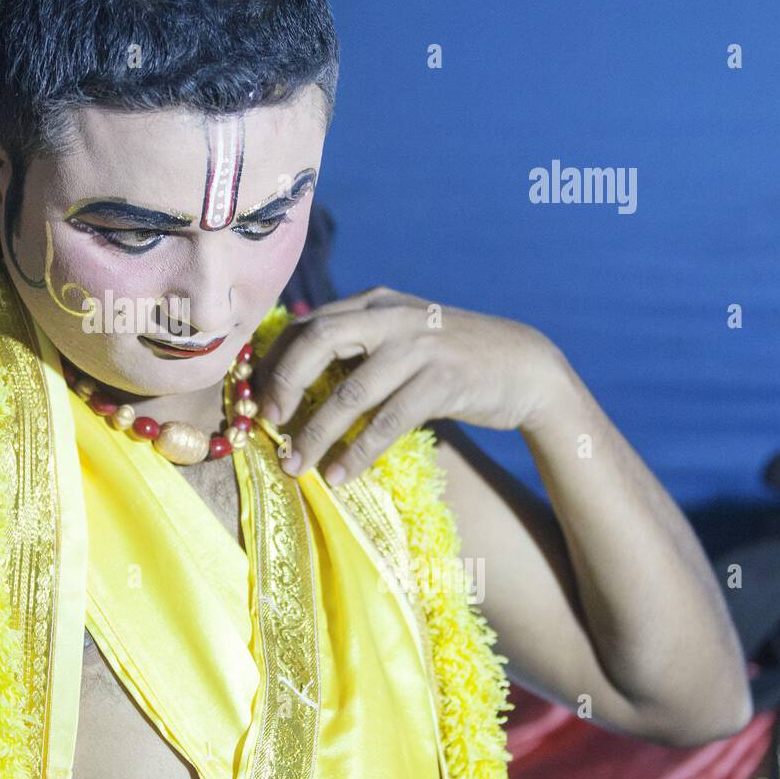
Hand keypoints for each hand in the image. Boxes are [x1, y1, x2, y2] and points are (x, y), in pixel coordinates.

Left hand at [252, 287, 570, 484]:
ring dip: (317, 434)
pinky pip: (388, 421)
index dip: (275, 360)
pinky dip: (358, 452)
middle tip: (266, 423)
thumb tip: (290, 376)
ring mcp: (419, 346)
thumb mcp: (399, 336)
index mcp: (374, 303)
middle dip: (285, 384)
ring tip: (296, 466)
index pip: (308, 323)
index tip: (254, 397)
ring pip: (350, 392)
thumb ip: (354, 345)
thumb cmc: (448, 358)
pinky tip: (340, 476)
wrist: (526, 366)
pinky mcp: (443, 381)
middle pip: (319, 341)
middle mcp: (391, 316)